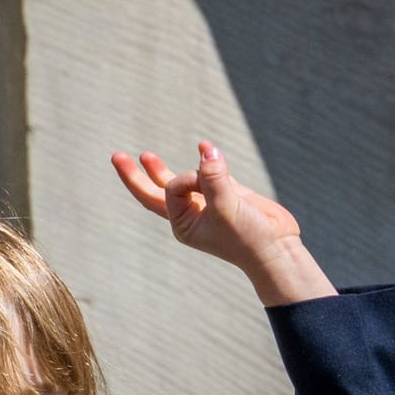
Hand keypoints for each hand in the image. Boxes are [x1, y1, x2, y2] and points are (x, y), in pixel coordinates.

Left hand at [110, 141, 333, 305]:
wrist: (277, 248)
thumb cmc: (247, 237)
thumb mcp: (226, 208)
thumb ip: (214, 177)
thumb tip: (206, 149)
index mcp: (183, 224)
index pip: (170, 189)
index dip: (186, 179)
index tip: (209, 183)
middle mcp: (192, 214)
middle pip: (155, 191)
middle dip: (137, 175)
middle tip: (116, 157)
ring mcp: (209, 202)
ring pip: (180, 181)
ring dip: (162, 169)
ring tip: (146, 155)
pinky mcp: (228, 193)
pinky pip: (210, 172)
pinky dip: (206, 160)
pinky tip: (204, 147)